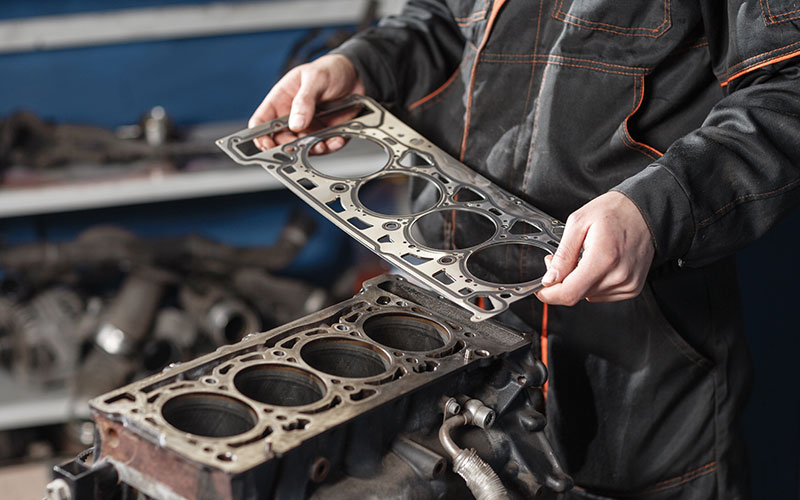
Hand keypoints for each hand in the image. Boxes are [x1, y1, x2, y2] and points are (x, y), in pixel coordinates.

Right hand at [248, 54, 365, 152]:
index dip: (260, 135)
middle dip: (288, 147)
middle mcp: (292, 116)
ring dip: (311, 149)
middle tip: (298, 147)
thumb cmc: (330, 70)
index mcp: (281, 99)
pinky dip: (330, 146)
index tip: (266, 144)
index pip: (261, 121)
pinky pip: (324, 146)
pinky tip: (336, 139)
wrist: (356, 75)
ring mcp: (309, 126)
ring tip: (321, 144)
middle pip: (280, 140)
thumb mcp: (315, 78)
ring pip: (302, 147)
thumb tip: (295, 123)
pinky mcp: (325, 133)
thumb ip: (304, 101)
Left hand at [534, 191, 654, 304]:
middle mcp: (618, 275)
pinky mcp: (632, 288)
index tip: (541, 290)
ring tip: (585, 257)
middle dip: (563, 281)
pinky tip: (600, 265)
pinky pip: (603, 294)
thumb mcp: (578, 223)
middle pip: (577, 294)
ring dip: (580, 282)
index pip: (570, 292)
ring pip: (588, 295)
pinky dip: (594, 283)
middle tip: (563, 260)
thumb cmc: (615, 212)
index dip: (550, 294)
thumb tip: (550, 279)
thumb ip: (563, 255)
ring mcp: (627, 284)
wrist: (645, 211)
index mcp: (604, 258)